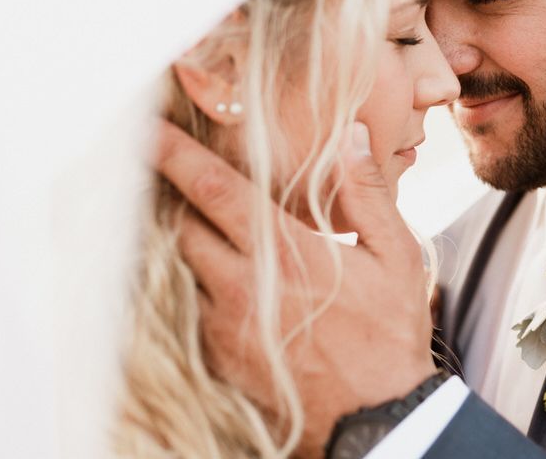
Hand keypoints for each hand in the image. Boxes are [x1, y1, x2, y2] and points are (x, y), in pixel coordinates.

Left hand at [153, 120, 436, 455]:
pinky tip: (207, 274)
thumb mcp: (397, 255)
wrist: (377, 418)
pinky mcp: (217, 356)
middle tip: (162, 169)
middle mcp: (242, 285)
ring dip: (177, 239)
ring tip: (182, 217)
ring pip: (176, 267)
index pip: (214, 189)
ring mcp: (223, 325)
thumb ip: (367, 192)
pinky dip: (187, 283)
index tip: (148, 128)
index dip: (176, 154)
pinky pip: (185, 308)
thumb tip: (351, 136)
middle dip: (168, 193)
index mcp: (285, 251)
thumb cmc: (390, 332)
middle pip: (179, 224)